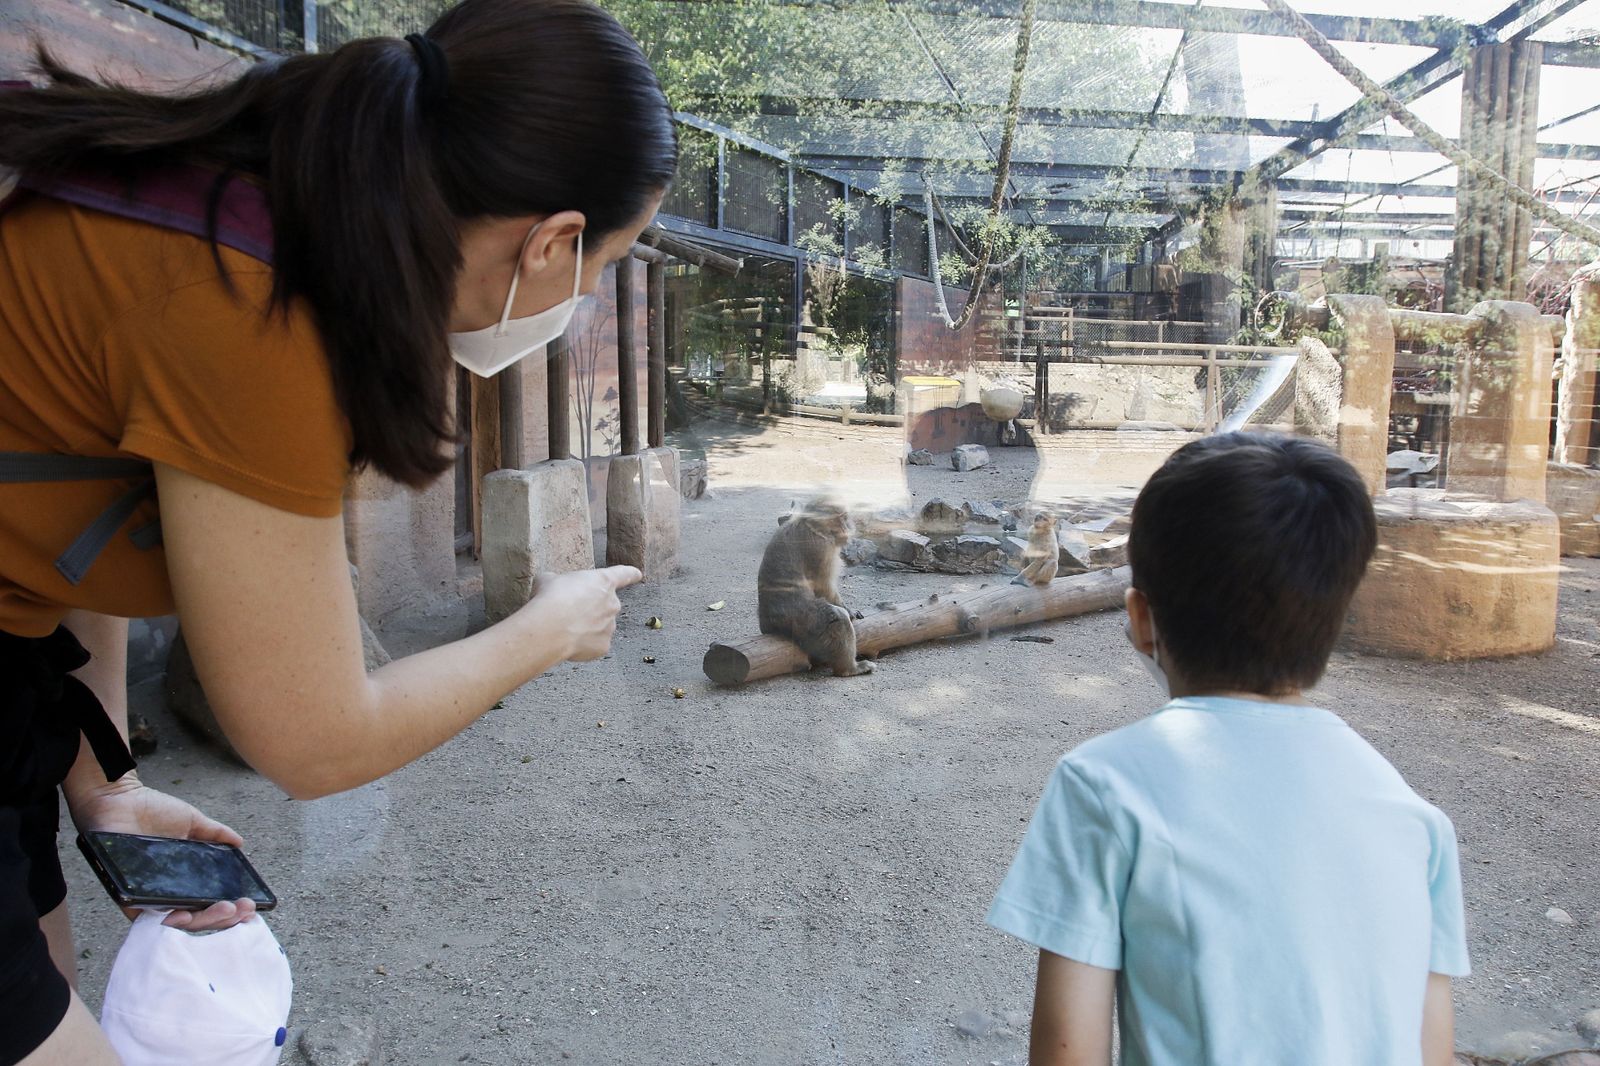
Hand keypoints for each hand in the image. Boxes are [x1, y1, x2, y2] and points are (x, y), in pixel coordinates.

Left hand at [66, 774, 256, 930]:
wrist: (119, 799)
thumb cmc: (151, 810)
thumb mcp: (191, 822)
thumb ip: (215, 834)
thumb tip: (240, 843)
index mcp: (182, 877)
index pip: (208, 901)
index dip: (229, 907)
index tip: (250, 904)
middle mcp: (166, 891)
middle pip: (197, 916)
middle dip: (223, 918)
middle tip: (243, 908)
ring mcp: (147, 896)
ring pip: (176, 921)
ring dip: (202, 921)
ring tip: (224, 911)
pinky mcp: (127, 897)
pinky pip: (146, 918)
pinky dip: (166, 920)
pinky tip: (185, 915)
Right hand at [523, 566, 641, 661]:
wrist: (550, 628)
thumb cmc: (551, 599)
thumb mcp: (549, 579)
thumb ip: (557, 581)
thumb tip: (551, 585)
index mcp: (603, 582)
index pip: (623, 574)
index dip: (630, 574)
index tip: (638, 574)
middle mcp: (612, 604)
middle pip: (605, 605)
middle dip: (591, 608)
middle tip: (569, 612)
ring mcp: (610, 626)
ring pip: (600, 626)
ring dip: (586, 627)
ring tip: (564, 628)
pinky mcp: (604, 646)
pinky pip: (594, 645)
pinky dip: (584, 644)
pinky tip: (568, 641)